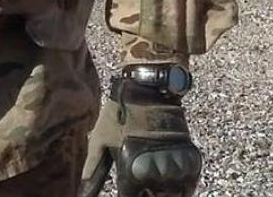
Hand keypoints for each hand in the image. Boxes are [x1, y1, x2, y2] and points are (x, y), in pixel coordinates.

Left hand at [79, 78, 200, 196]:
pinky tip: (171, 183)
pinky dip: (182, 186)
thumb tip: (83, 188)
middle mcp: (157, 168)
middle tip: (141, 188)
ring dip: (165, 193)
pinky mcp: (190, 155)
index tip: (127, 192)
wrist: (148, 86)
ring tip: (155, 187)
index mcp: (133, 166)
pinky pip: (189, 181)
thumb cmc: (120, 111)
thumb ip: (93, 165)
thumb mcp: (101, 136)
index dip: (129, 196)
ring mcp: (175, 162)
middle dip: (148, 195)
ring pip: (174, 193)